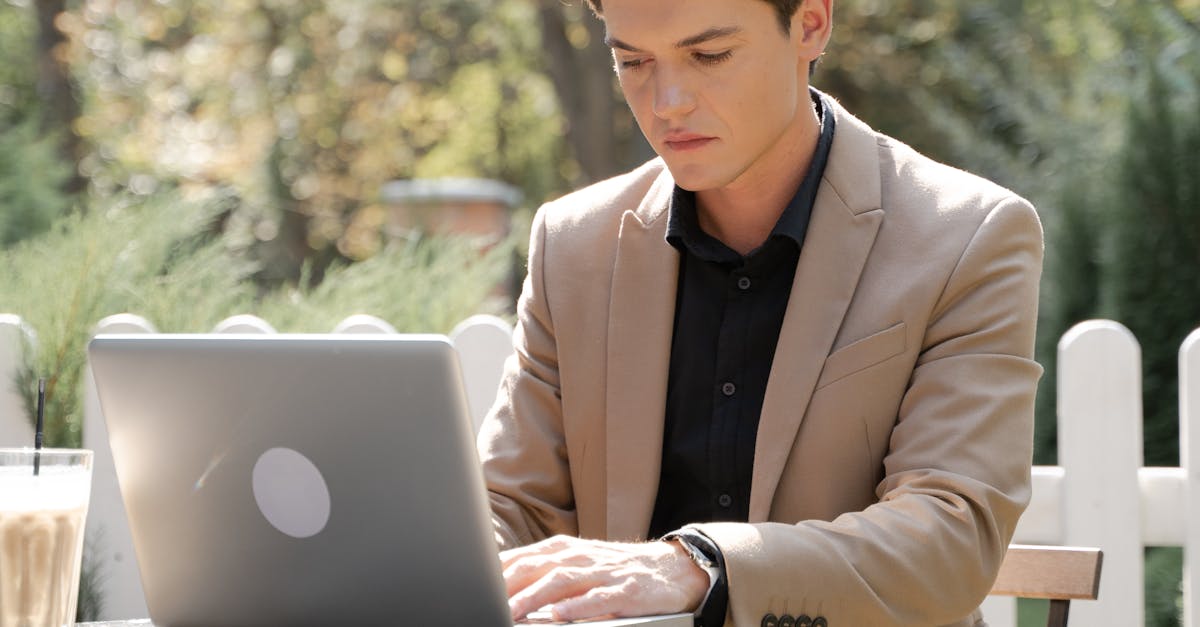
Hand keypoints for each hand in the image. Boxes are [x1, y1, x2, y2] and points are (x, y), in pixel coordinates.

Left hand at [500, 535, 709, 621]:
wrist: (672, 569)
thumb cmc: (616, 569)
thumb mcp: (578, 564)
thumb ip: (544, 571)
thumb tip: (503, 581)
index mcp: (564, 550)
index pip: (522, 558)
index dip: (496, 572)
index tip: (470, 584)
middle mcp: (580, 558)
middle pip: (536, 567)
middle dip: (507, 584)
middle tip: (483, 599)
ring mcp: (603, 573)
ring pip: (561, 582)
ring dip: (533, 597)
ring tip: (512, 612)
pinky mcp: (625, 591)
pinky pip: (598, 599)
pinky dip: (577, 607)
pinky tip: (559, 615)